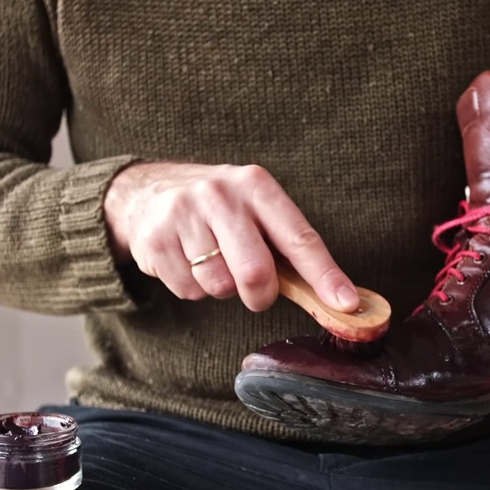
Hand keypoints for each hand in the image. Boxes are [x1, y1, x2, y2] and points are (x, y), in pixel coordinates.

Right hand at [104, 162, 359, 312]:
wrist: (144, 192)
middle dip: (260, 296)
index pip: (299, 237)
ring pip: (219, 287)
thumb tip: (334, 296)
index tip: (345, 304)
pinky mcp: (155, 241)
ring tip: (211, 262)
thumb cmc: (216, 208)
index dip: (324, 275)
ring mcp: (183, 216)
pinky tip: (186, 262)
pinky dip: (193, 288)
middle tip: (256, 291)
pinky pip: (188, 292)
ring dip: (222, 289)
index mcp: (256, 185)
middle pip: (255, 272)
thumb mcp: (252, 207)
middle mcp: (220, 195)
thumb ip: (286, 244)